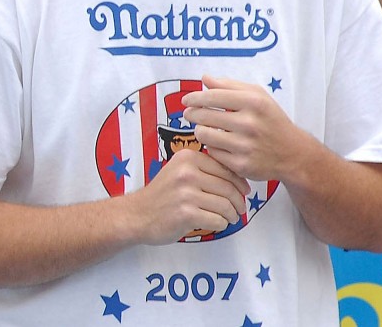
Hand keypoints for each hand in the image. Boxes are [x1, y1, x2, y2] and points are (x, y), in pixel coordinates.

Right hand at [128, 148, 248, 244]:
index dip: (240, 183)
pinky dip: (221, 224)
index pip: (226, 169)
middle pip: (229, 188)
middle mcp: (187, 172)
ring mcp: (186, 193)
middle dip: (239, 202)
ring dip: (232, 215)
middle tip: (240, 209)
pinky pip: (218, 220)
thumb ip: (204, 170)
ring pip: (226, 205)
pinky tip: (216, 224)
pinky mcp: (186, 213)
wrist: (137, 214)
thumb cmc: (163, 195)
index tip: (244, 192)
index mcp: (187, 158)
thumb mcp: (179, 171)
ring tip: (230, 218)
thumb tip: (239, 180)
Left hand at [181, 75, 309, 181]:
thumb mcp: (259, 96)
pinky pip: (212, 152)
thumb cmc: (271, 120)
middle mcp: (250, 124)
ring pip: (204, 134)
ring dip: (201, 130)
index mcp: (254, 102)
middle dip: (192, 114)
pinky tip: (220, 144)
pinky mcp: (241, 164)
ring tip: (206, 128)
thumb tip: (205, 78)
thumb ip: (230, 85)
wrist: (294, 154)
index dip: (194, 97)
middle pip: (203, 115)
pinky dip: (213, 147)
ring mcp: (245, 146)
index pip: (212, 96)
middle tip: (190, 114)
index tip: (186, 100)